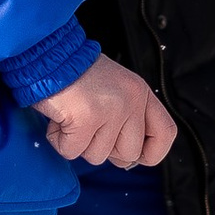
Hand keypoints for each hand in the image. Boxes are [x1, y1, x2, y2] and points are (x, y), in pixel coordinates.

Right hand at [34, 56, 176, 167]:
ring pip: (98, 156)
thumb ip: (127, 118)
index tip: (134, 156)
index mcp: (140, 92)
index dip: (152, 153)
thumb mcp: (114, 90)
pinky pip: (72, 151)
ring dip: (78, 143)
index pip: (166, 133)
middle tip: (88, 127)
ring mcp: (111, 109)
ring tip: (72, 117)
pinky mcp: (86, 118)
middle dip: (104, 149)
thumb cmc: (75, 74)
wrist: (48, 54)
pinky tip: (59, 119)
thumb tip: (127, 160)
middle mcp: (131, 100)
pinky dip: (59, 141)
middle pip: (129, 153)